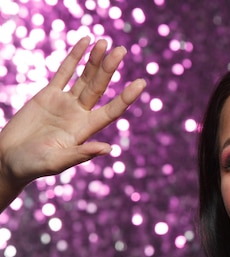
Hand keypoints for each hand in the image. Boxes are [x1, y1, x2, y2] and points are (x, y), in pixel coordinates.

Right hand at [0, 37, 144, 190]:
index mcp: (85, 130)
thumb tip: (108, 149)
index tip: (141, 83)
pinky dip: (74, 57)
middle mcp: (79, 114)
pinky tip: (85, 43)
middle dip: (109, 69)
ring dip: (94, 60)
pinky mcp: (48, 95)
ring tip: (104, 42)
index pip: (112, 111)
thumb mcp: (57, 161)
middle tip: (122, 50)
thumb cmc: (33, 165)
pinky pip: (64, 72)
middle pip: (99, 87)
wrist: (9, 159)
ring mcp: (65, 103)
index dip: (126, 97)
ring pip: (84, 77)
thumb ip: (81, 154)